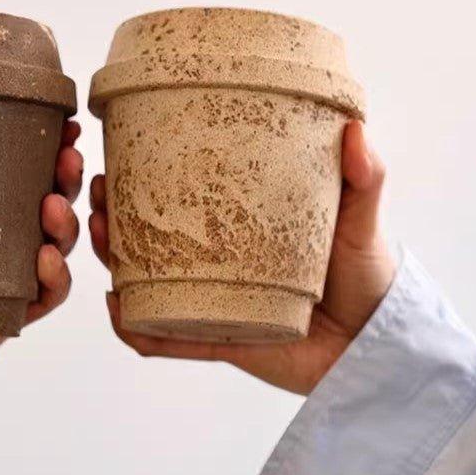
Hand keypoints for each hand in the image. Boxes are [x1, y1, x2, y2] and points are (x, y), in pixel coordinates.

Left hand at [0, 107, 82, 435]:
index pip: (24, 169)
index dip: (49, 146)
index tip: (62, 122)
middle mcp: (1, 239)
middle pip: (53, 202)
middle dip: (67, 177)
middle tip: (66, 157)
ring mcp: (9, 277)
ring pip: (60, 246)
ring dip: (67, 224)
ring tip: (51, 206)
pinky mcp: (6, 315)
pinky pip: (46, 297)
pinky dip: (55, 278)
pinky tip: (45, 260)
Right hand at [90, 120, 394, 394]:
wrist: (378, 347)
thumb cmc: (368, 277)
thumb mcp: (359, 220)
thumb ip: (363, 178)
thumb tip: (353, 127)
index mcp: (237, 224)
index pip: (179, 195)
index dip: (141, 176)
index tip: (117, 153)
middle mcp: (216, 259)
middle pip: (147, 236)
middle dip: (110, 215)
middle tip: (97, 193)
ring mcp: (212, 300)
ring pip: (144, 281)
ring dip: (112, 260)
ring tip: (98, 235)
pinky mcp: (218, 340)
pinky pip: (168, 337)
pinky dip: (136, 328)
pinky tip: (118, 308)